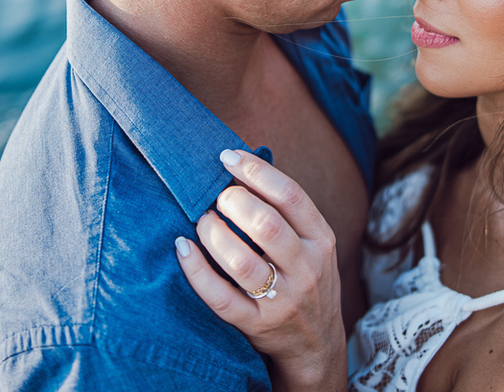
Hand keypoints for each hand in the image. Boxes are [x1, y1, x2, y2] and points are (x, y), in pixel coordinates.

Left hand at [176, 149, 347, 391]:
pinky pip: (221, 298)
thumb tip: (239, 170)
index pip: (290, 196)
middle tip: (215, 197)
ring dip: (213, 234)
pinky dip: (196, 271)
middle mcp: (307, 269)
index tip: (227, 157)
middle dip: (233, 202)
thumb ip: (287, 214)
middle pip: (267, 225)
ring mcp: (283, 300)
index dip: (256, 171)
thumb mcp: (314, 246)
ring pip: (242, 262)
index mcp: (321, 240)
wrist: (317, 346)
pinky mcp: (258, 326)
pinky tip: (183, 248)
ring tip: (201, 220)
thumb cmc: (306, 282)